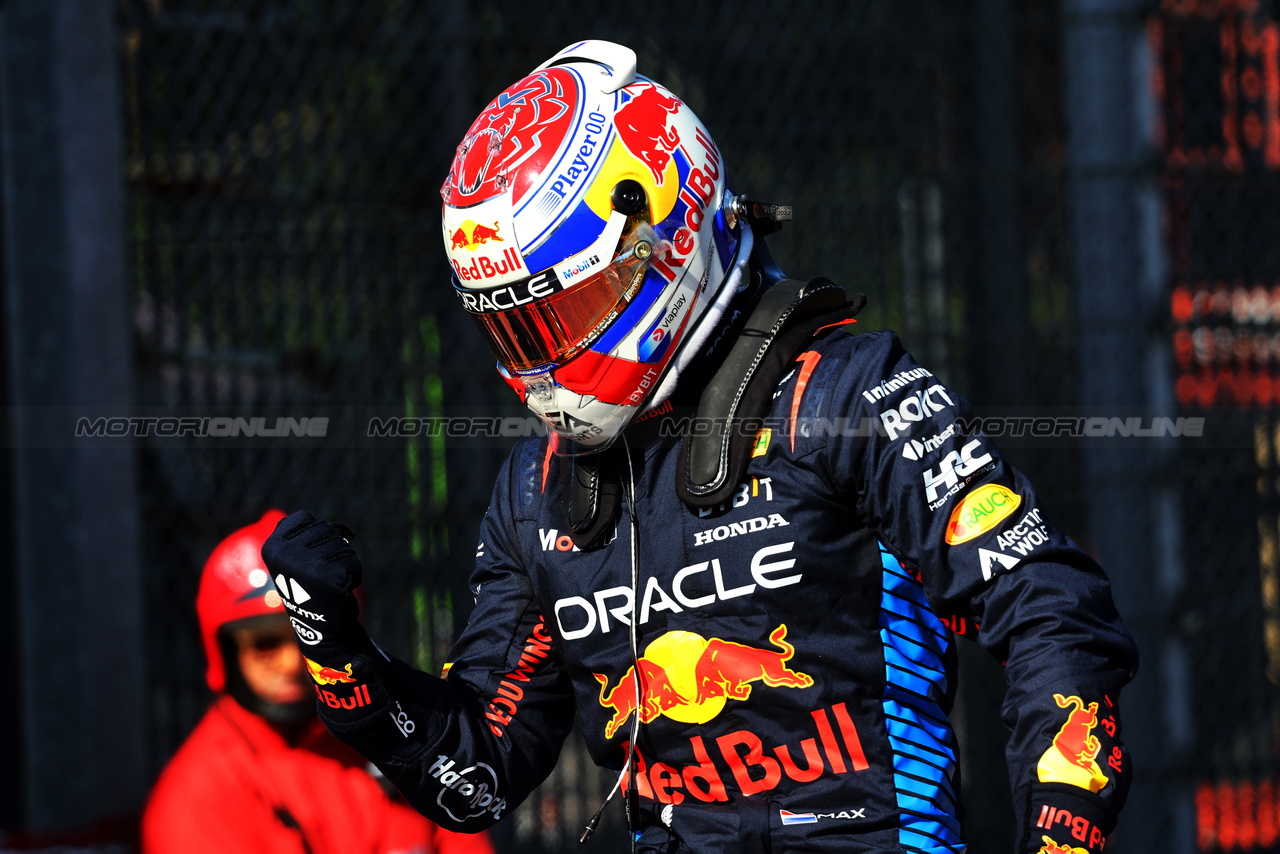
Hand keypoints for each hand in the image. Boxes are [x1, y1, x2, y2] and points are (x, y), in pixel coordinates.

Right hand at [260, 510, 366, 657]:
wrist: (319, 630)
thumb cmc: (310, 589)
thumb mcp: (294, 559)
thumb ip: (304, 536)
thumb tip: (342, 530)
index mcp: (272, 546)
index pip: (304, 517)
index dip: (314, 536)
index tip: (308, 559)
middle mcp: (285, 553)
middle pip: (326, 529)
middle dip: (332, 550)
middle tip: (320, 576)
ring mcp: (307, 566)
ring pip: (342, 546)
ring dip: (343, 564)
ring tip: (329, 584)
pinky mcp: (330, 578)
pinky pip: (353, 563)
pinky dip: (353, 576)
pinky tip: (339, 592)